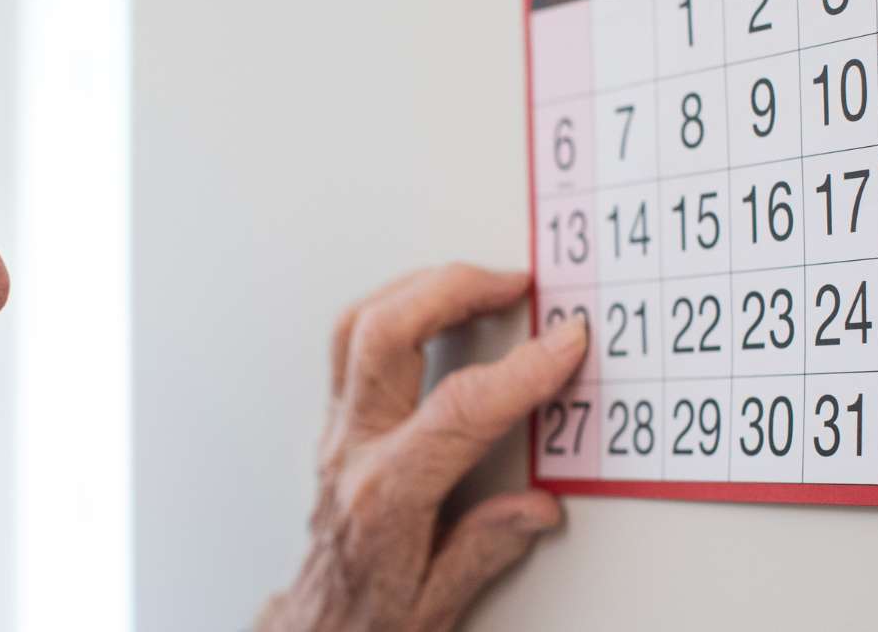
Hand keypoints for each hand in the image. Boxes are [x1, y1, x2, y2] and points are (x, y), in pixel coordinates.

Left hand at [256, 264, 588, 630]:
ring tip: (478, 282)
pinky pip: (350, 342)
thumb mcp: (436, 607)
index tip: (564, 344)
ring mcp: (336, 431)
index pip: (456, 413)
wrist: (313, 631)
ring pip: (357, 325)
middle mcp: (352, 450)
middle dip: (452, 290)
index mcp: (385, 497)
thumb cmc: (367, 620)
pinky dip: (396, 311)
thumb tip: (538, 508)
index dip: (519, 371)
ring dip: (418, 289)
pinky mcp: (333, 425)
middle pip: (384, 335)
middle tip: (513, 283)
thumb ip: (485, 551)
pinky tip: (432, 308)